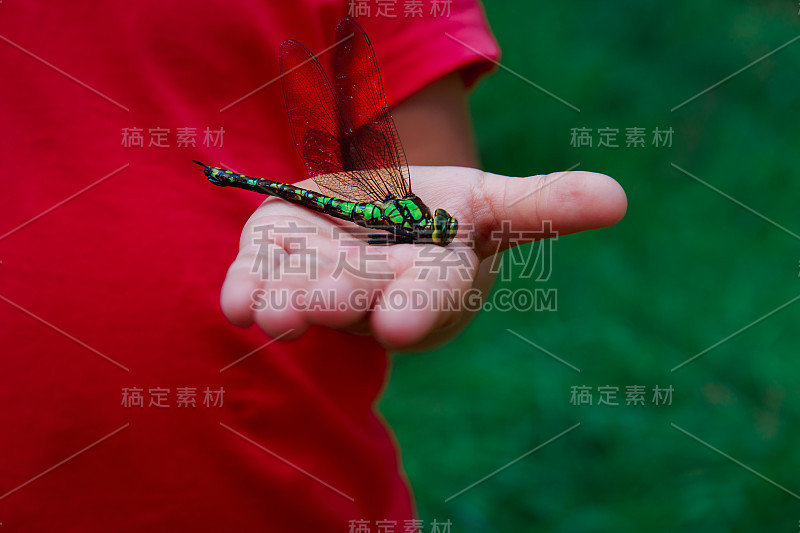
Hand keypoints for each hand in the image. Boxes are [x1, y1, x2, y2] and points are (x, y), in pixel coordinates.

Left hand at [220, 166, 625, 349]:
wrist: (371, 224)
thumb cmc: (436, 221)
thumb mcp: (488, 205)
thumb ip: (543, 205)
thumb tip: (620, 198)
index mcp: (432, 280)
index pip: (432, 294)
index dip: (420, 308)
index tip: (402, 325)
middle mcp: (377, 293)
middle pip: (363, 296)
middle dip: (344, 300)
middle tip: (321, 308)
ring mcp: (322, 283)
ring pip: (303, 293)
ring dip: (285, 302)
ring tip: (267, 312)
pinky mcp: (276, 266)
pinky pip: (256, 280)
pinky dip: (243, 288)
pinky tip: (235, 302)